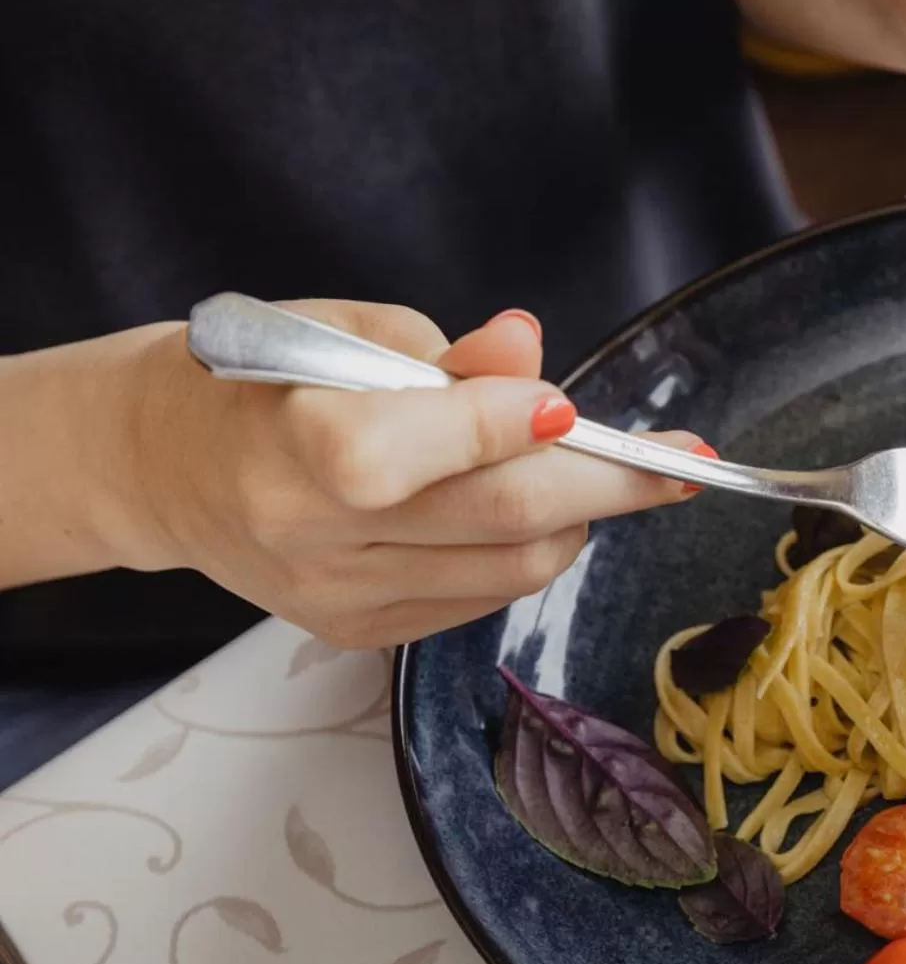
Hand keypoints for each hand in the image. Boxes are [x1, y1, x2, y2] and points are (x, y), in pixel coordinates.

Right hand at [119, 302, 705, 647]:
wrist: (162, 468)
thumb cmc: (255, 379)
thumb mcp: (338, 331)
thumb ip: (441, 352)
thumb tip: (529, 350)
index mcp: (295, 447)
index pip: (422, 448)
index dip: (512, 423)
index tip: (579, 405)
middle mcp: (317, 537)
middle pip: (498, 519)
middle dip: (609, 486)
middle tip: (685, 463)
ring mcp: (343, 598)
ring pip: (511, 567)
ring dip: (579, 520)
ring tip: (597, 473)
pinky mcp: (363, 633)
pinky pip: (485, 595)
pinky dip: (529, 551)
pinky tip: (531, 511)